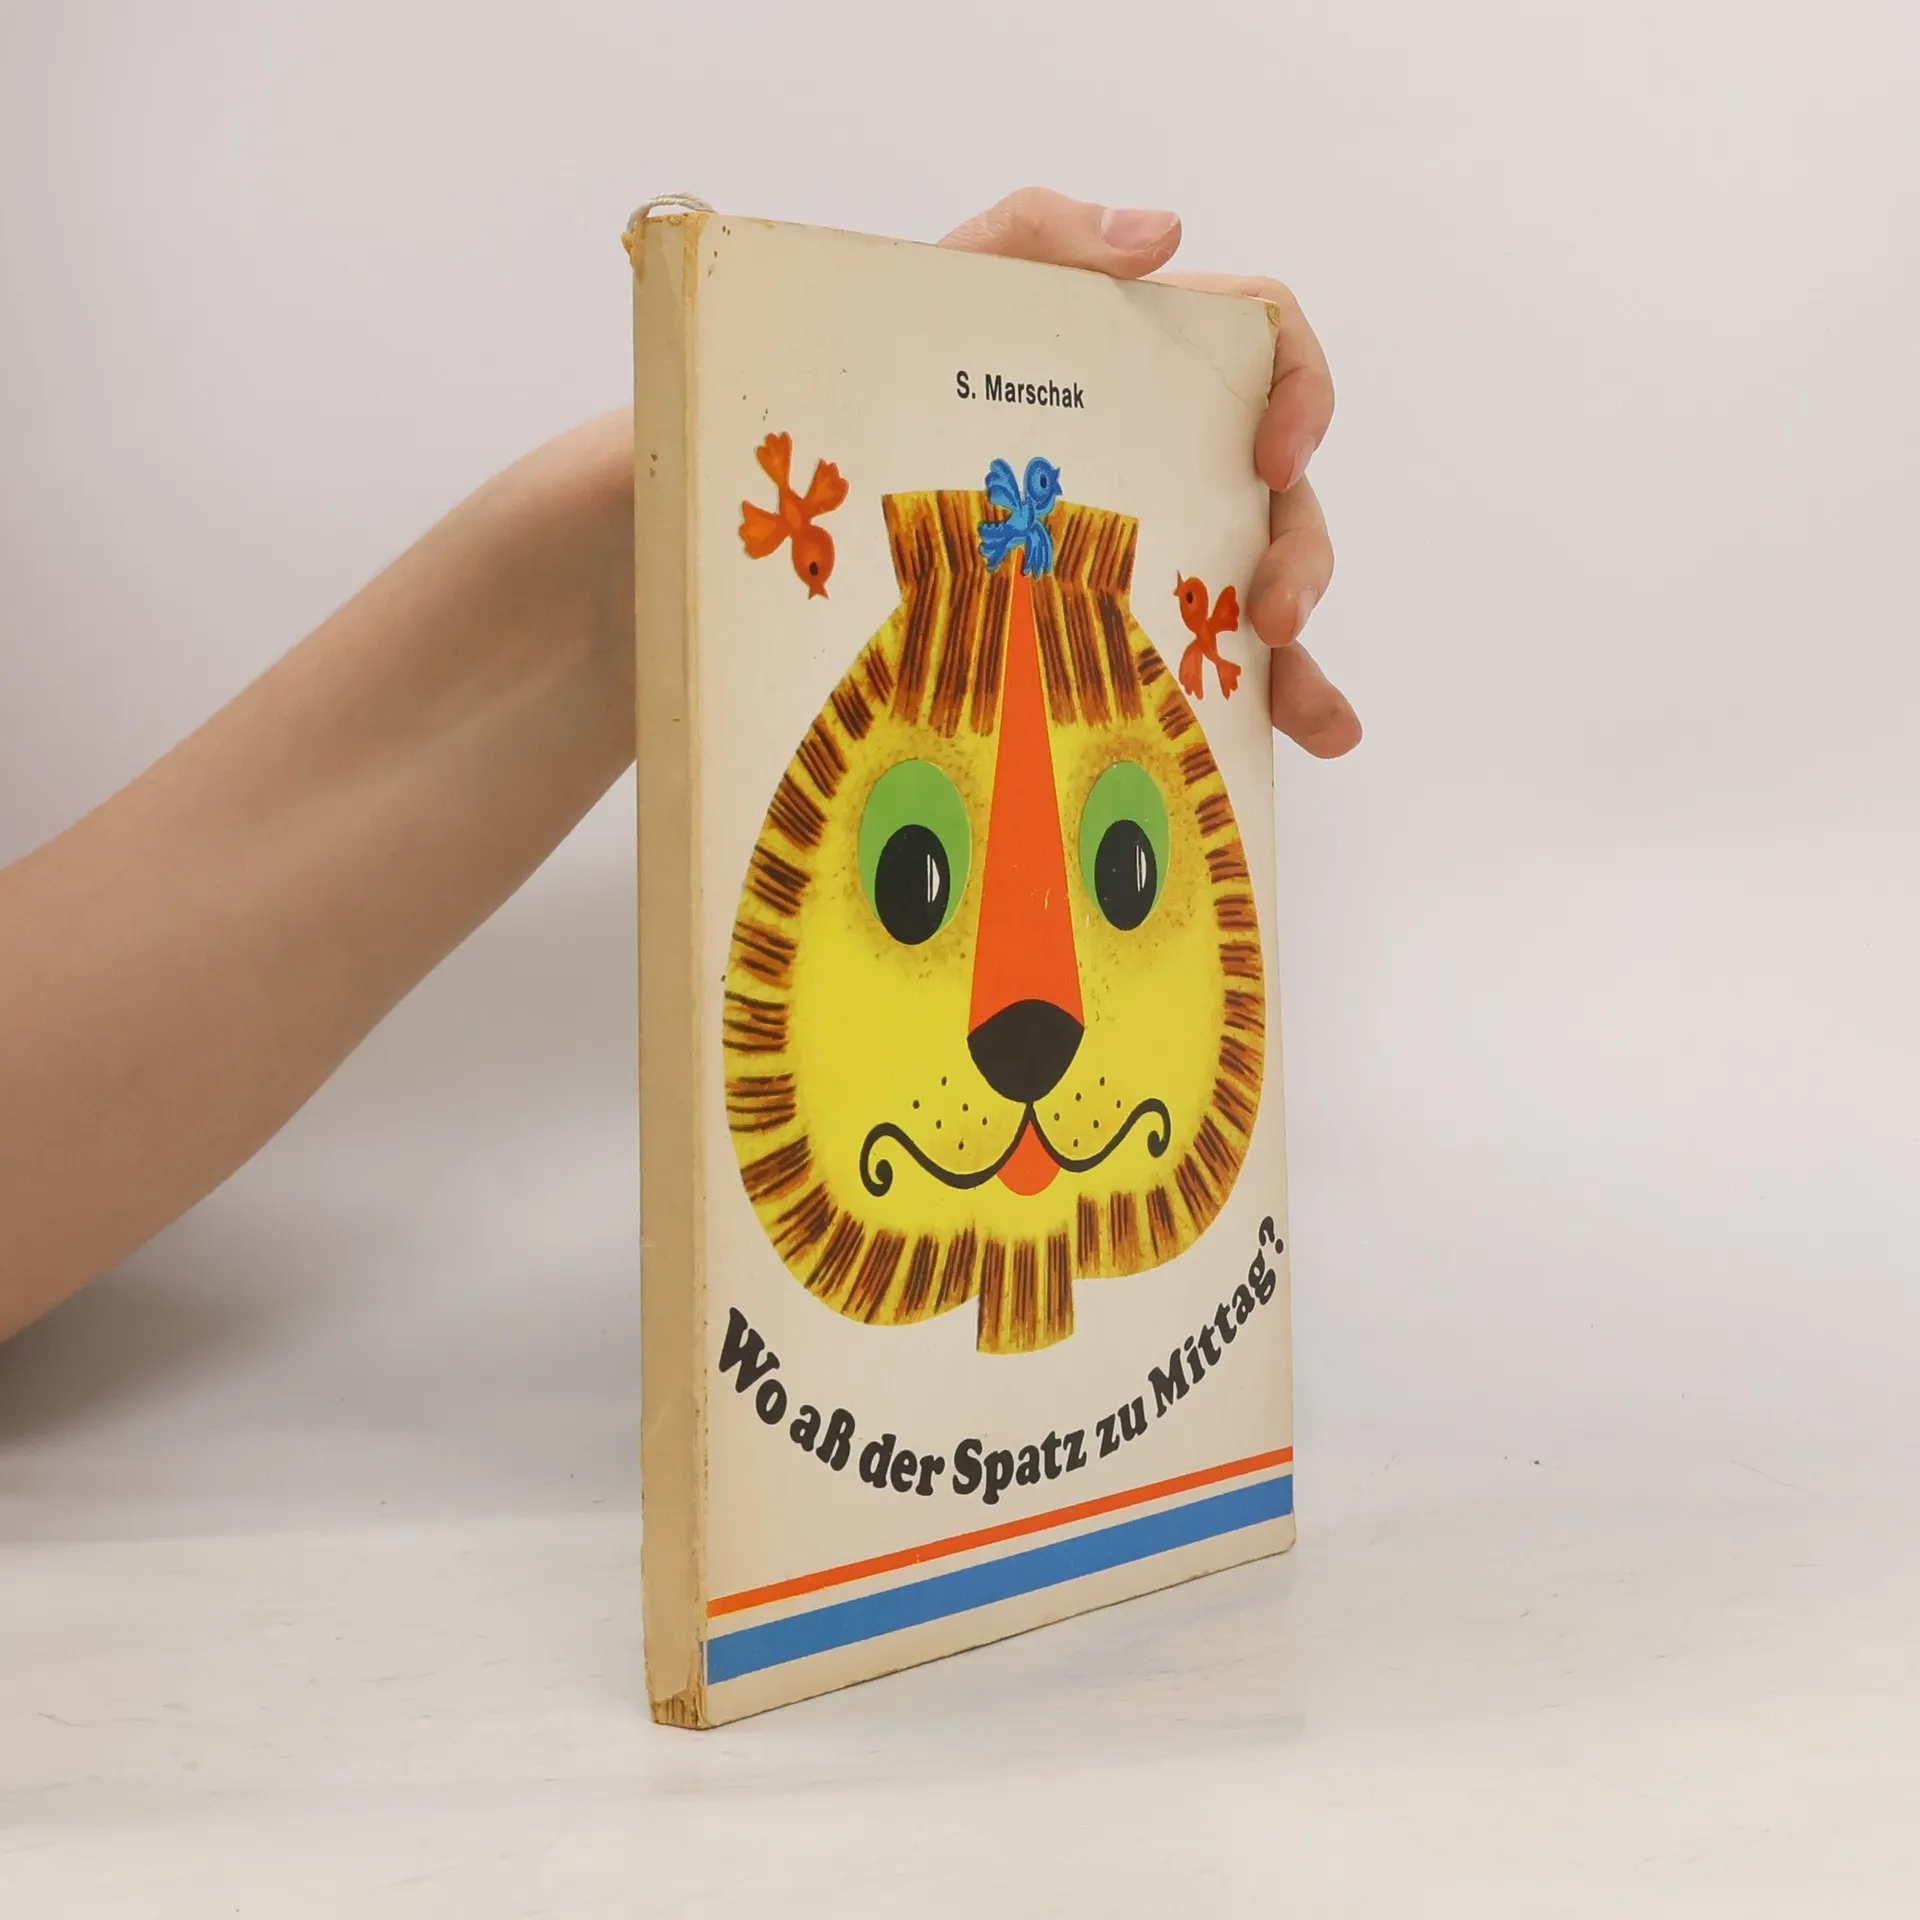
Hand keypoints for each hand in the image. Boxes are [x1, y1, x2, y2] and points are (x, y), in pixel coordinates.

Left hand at [940, 188, 1358, 757]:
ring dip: (1304, 658)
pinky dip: (1269, 703)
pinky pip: (1209, 667)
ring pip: (1265, 596)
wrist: (833, 456)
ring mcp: (1162, 545)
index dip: (1301, 396)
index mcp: (1162, 365)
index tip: (1272, 456)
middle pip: (1286, 498)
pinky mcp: (1130, 620)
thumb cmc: (908, 357)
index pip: (1271, 353)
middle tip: (1273, 615)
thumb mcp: (962, 277)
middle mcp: (1182, 457)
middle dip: (1302, 558)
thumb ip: (1046, 232)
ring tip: (1309, 714)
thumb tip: (1166, 235)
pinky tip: (1299, 741)